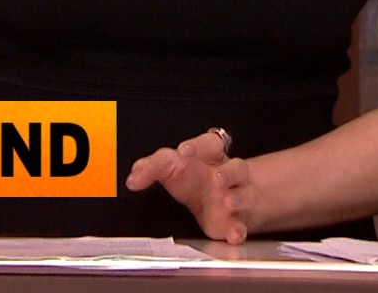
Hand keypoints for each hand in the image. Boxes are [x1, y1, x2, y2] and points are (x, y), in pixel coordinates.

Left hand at [125, 127, 256, 243]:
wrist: (215, 200)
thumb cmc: (192, 178)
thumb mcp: (169, 167)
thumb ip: (151, 168)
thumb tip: (133, 177)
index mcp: (209, 157)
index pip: (209, 144)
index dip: (198, 146)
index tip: (184, 151)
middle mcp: (226, 175)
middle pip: (237, 167)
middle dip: (229, 171)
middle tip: (217, 176)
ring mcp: (235, 197)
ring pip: (244, 194)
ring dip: (237, 197)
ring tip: (227, 201)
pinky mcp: (235, 222)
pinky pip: (241, 226)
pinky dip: (238, 230)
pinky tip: (233, 234)